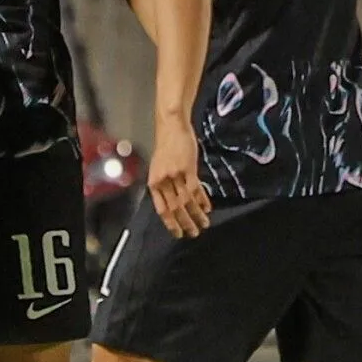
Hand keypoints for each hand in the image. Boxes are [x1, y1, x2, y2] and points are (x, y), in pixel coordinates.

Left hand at [148, 116, 211, 238]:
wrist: (171, 127)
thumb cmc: (166, 147)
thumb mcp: (159, 168)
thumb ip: (165, 185)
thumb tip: (174, 205)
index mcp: (153, 182)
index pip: (161, 209)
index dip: (171, 224)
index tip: (178, 233)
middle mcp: (163, 181)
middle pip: (175, 209)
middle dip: (185, 223)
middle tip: (194, 233)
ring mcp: (175, 175)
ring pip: (186, 202)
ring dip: (196, 215)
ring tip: (204, 224)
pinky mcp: (188, 169)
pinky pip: (196, 190)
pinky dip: (202, 201)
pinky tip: (207, 209)